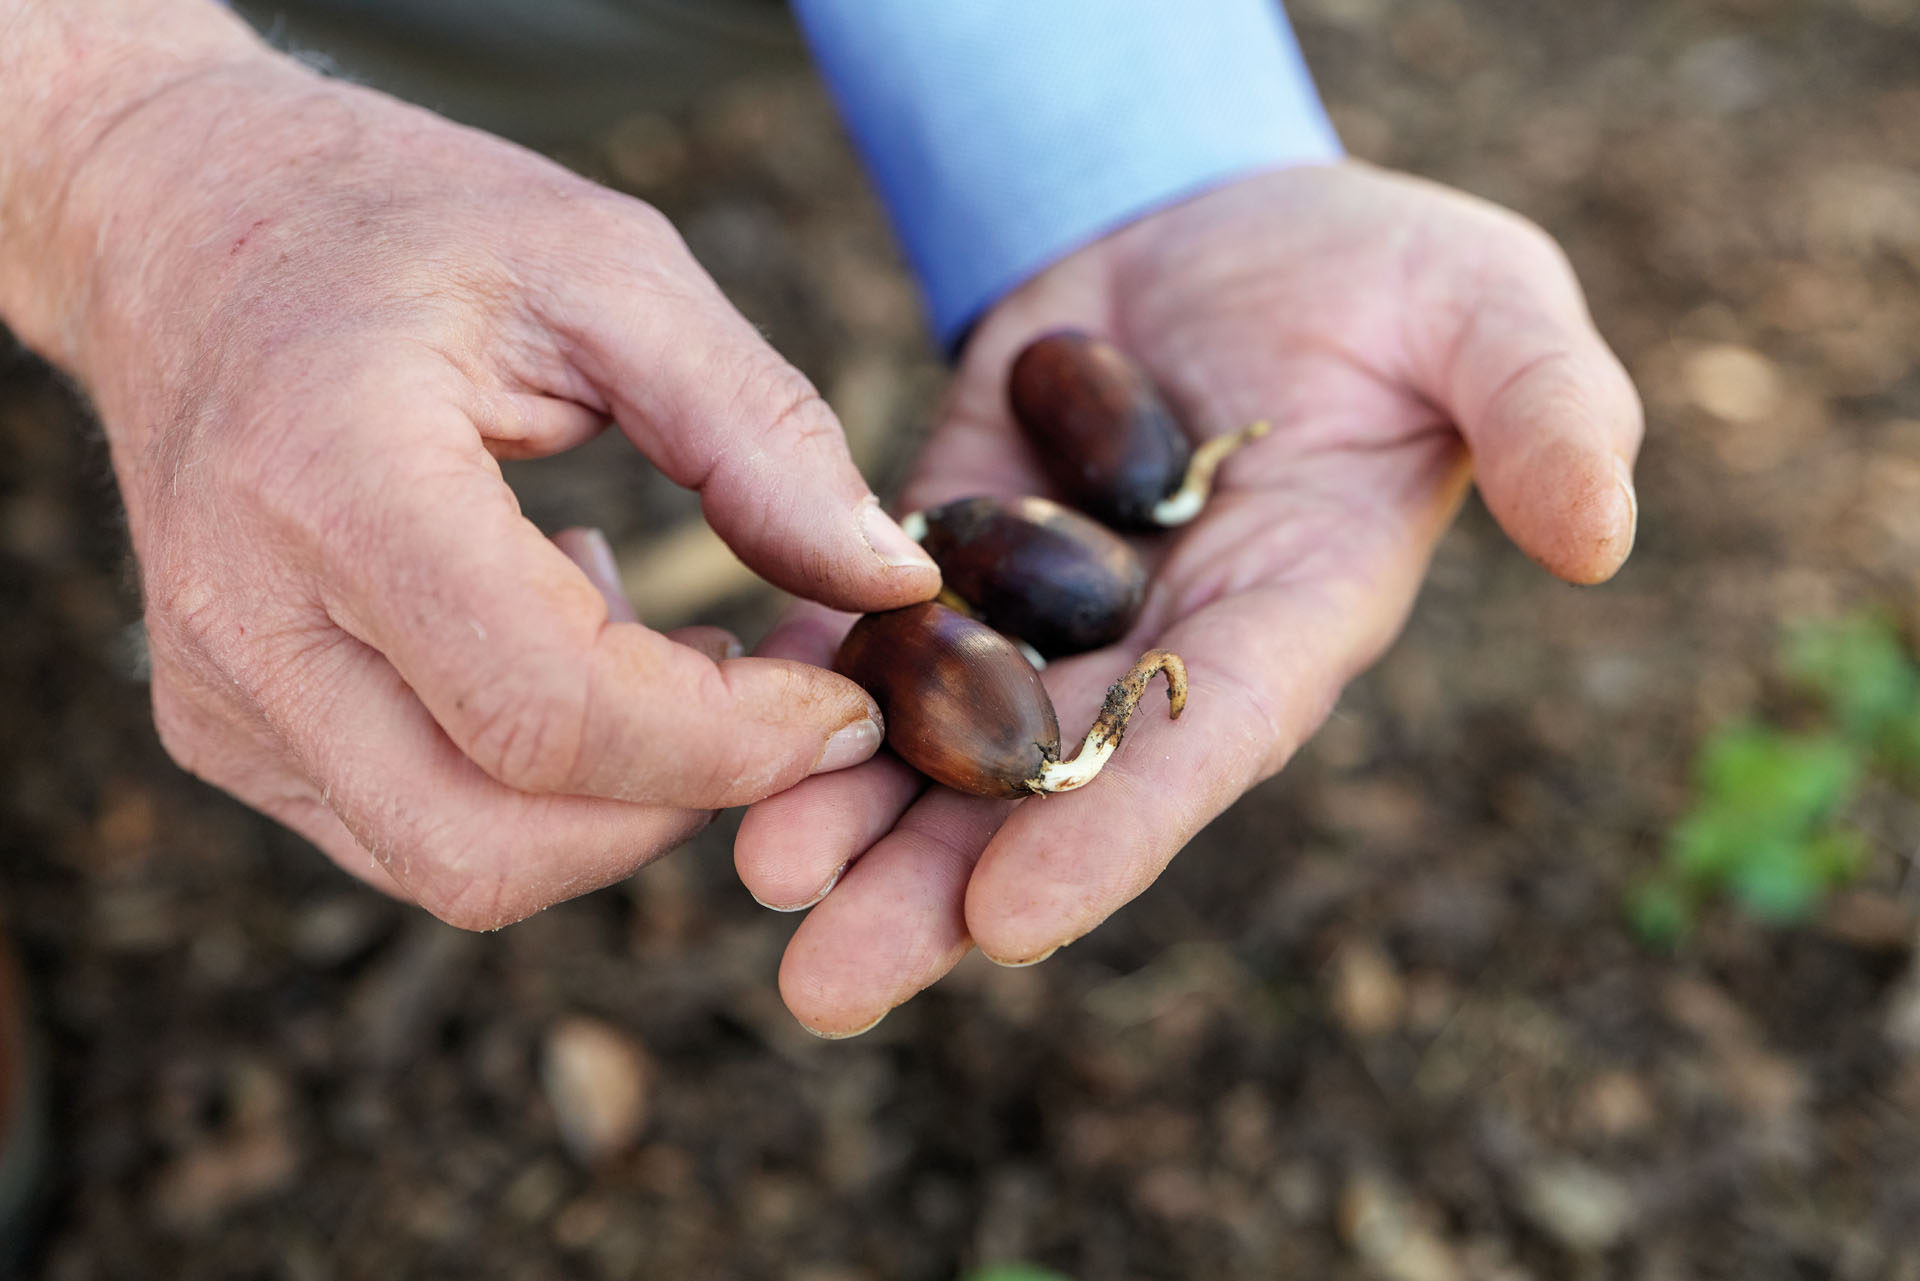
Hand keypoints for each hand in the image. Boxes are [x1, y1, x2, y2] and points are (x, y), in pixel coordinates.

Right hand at [20, 50, 940, 925]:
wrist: (184, 225)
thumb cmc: (406, 227)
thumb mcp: (611, 269)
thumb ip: (761, 427)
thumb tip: (892, 583)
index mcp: (330, 481)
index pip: (551, 712)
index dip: (734, 743)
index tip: (846, 701)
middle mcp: (243, 621)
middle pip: (493, 845)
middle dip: (681, 805)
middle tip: (775, 698)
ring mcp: (217, 696)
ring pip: (455, 867)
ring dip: (613, 803)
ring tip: (657, 645)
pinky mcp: (222, 730)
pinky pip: (411, 833)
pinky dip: (535, 788)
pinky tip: (563, 642)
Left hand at [737, 162, 1640, 1034]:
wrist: (1232, 226)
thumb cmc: (1389, 280)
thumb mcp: (1489, 310)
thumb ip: (1547, 408)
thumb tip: (1602, 535)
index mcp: (1285, 620)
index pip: (1200, 746)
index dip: (1110, 837)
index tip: (1006, 924)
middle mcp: (1158, 646)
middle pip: (1047, 786)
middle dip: (939, 886)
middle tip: (827, 983)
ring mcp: (1045, 604)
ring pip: (942, 728)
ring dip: (851, 810)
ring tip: (757, 881)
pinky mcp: (949, 532)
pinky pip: (871, 616)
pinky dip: (807, 671)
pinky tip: (725, 731)